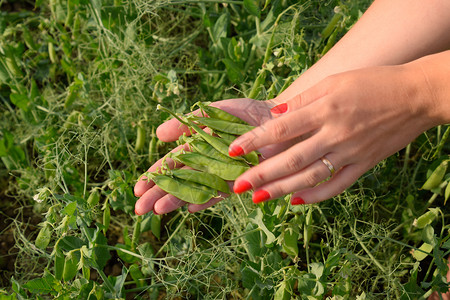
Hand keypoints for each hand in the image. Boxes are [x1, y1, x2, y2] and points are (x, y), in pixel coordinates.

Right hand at [134, 98, 287, 214]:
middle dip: (159, 194)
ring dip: (177, 200)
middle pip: (179, 181)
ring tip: (158, 211)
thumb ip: (188, 121)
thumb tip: (157, 135)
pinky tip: (191, 206)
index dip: (154, 176)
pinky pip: (222, 192)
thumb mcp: (214, 111)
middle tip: (139, 209)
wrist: (282, 119)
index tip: (138, 188)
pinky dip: (207, 198)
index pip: (171, 164)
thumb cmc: (248, 113)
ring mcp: (224, 174)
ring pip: (196, 189)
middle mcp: (209, 163)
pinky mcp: (242, 180)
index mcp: (198, 146)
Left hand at [229, 64, 436, 204]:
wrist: (416, 95)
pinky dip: (316, 196)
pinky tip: (295, 201)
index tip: (233, 150)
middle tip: (237, 186)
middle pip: (291, 159)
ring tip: (257, 198)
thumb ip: (302, 101)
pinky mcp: (364, 165)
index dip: (254, 141)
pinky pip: (337, 185)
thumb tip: (274, 116)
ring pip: (310, 177)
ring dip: (281, 189)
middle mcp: (335, 134)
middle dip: (261, 174)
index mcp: (325, 110)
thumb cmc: (372, 83)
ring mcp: (350, 153)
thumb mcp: (333, 82)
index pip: (281, 129)